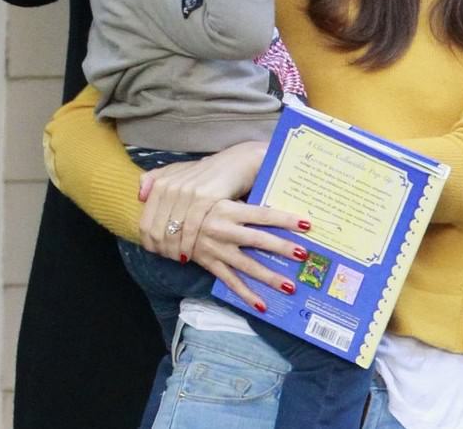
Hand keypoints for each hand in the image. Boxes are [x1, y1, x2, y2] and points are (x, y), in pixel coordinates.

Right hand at [138, 142, 311, 310]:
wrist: (157, 217)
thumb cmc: (186, 192)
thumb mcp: (206, 179)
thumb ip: (232, 173)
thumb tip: (261, 158)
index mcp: (225, 208)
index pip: (261, 213)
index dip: (284, 219)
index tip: (305, 223)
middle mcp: (223, 229)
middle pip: (258, 241)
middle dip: (282, 248)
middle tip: (304, 254)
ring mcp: (217, 249)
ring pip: (247, 265)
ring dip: (269, 276)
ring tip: (290, 286)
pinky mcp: (210, 263)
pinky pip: (230, 281)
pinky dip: (246, 294)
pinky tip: (263, 305)